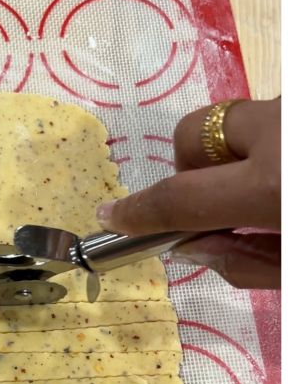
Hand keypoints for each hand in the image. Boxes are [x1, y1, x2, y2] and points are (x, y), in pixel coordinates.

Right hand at [95, 98, 279, 288]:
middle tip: (223, 204)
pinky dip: (272, 149)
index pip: (180, 197)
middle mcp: (280, 132)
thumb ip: (248, 261)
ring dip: (239, 157)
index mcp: (274, 185)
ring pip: (237, 122)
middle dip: (191, 169)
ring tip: (272, 192)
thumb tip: (195, 246)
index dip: (139, 211)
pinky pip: (271, 122)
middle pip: (194, 134)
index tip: (111, 217)